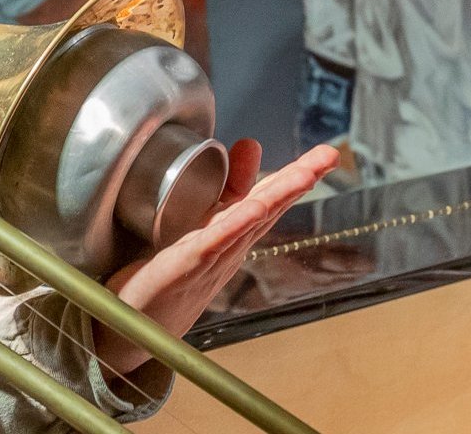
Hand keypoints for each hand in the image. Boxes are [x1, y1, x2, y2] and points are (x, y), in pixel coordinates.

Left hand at [95, 142, 339, 369]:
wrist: (141, 327)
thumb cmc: (171, 277)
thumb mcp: (203, 224)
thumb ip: (228, 187)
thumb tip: (251, 144)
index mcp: (233, 234)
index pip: (270, 199)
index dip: (298, 175)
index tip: (327, 154)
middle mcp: (228, 247)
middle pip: (267, 208)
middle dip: (298, 181)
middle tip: (329, 156)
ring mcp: (208, 260)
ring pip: (247, 224)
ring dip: (276, 198)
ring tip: (303, 175)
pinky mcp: (182, 269)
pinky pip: (210, 244)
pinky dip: (233, 226)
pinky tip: (252, 209)